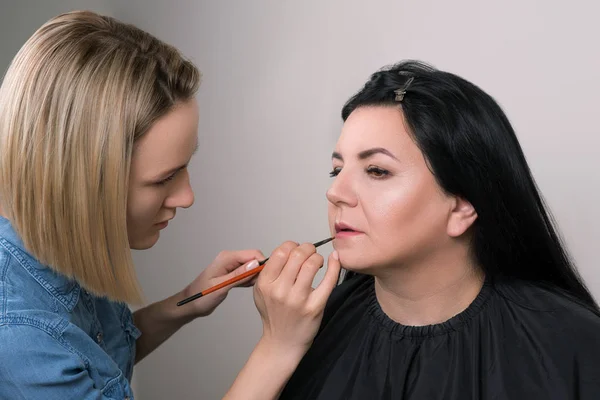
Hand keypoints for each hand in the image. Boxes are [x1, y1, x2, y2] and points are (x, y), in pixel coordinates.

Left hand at [180, 249, 264, 318]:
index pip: (252, 254)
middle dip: (260, 271)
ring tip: (253, 287)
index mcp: (227, 258)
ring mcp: (231, 266)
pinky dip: (250, 280)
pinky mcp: (233, 273)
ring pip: (252, 267)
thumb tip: (255, 265)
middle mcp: (230, 259)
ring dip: (255, 276)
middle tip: (259, 285)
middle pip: (254, 259)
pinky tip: (249, 287)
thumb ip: (238, 275)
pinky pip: (247, 273)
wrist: (190, 304)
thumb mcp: (221, 286)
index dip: (262, 264)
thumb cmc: (200, 296)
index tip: (266, 277)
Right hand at [253, 241, 340, 355]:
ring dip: (318, 257)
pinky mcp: (314, 307)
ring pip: (312, 264)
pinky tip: (334, 260)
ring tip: (318, 261)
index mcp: (265, 284)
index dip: (292, 245)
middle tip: (310, 253)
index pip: (280, 252)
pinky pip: (328, 280)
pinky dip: (334, 266)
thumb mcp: (261, 292)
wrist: (282, 343)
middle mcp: (280, 291)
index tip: (297, 249)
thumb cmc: (275, 316)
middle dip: (307, 248)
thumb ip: (270, 271)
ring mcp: (297, 299)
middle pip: (297, 255)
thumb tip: (289, 250)